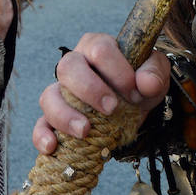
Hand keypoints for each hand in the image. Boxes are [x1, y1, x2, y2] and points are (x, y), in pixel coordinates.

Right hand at [32, 33, 169, 154]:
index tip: (135, 92)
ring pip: (49, 96)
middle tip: (112, 108)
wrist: (135, 108)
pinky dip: (42, 135)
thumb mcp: (155, 74)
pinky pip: (40, 124)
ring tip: (85, 131)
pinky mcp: (55, 117)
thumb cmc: (140, 84)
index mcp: (98, 47)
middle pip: (68, 67)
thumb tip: (146, 83)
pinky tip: (52, 147)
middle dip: (89, 89)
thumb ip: (155, 72)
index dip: (118, 71)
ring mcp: (61, 91)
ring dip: (65, 114)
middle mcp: (75, 64)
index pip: (99, 50)